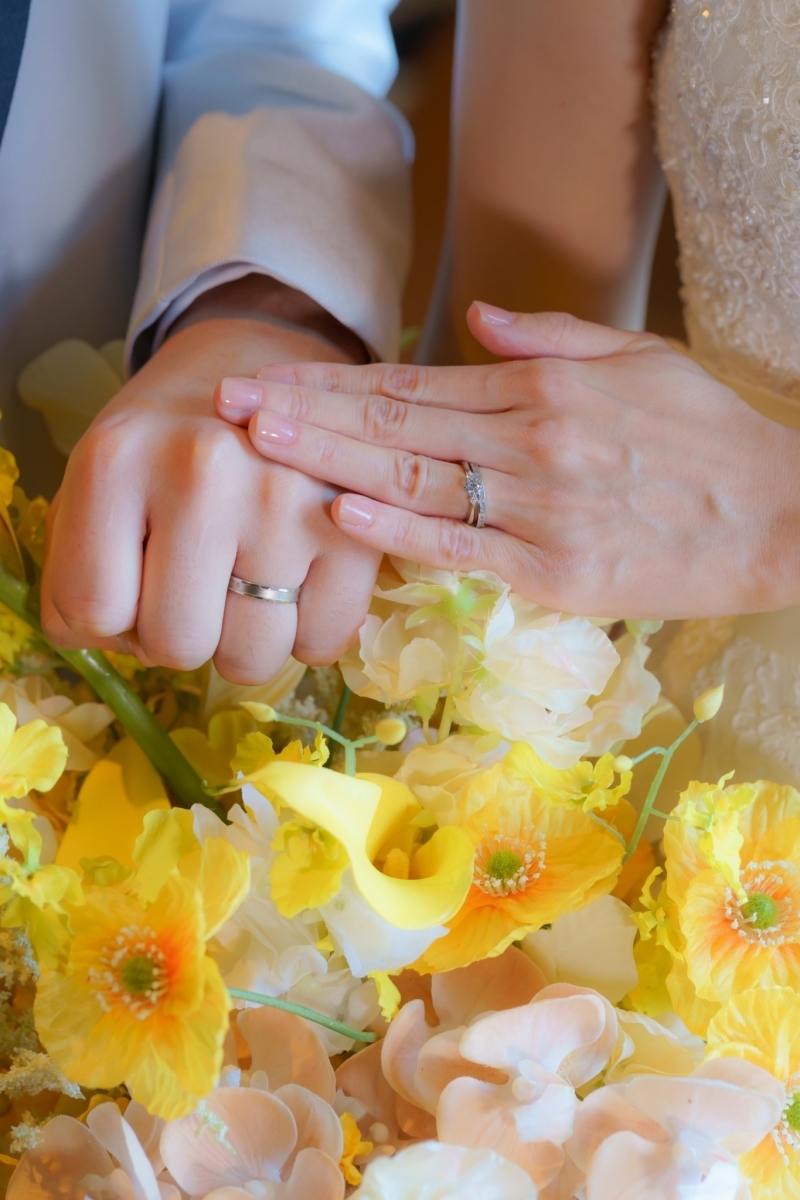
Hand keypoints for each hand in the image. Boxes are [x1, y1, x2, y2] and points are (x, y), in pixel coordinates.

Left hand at [42, 288, 379, 682]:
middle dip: (181, 635)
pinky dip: (305, 636)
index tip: (135, 582)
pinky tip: (294, 589)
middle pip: (178, 644)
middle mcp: (203, 472)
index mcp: (116, 461)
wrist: (254, 376)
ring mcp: (286, 499)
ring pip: (252, 658)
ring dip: (242, 644)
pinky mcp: (354, 528)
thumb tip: (109, 647)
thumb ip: (75, 576)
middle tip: (193, 587)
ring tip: (242, 586)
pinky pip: (321, 643)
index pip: (94, 610)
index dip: (112, 618)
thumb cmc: (163, 449)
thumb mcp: (91, 490)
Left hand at [215, 303, 799, 619]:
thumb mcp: (637, 359)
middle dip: (302, 416)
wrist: (775, 516)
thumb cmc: (703, 437)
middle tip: (226, 405)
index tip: (263, 379)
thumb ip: (548, 336)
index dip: (330, 384)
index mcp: (539, 387)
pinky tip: (341, 516)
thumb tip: (472, 318)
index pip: (409, 383)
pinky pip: (462, 548)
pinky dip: (399, 533)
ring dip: (327, 464)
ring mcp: (536, 508)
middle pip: (393, 426)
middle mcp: (527, 440)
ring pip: (413, 482)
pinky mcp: (552, 570)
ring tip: (256, 448)